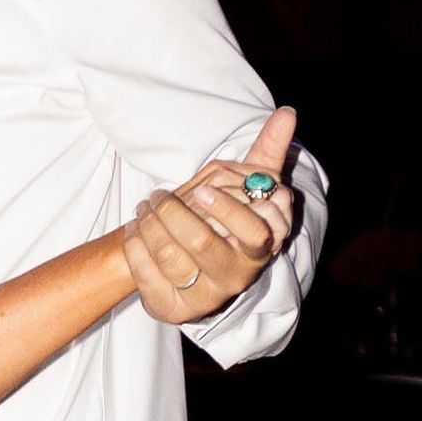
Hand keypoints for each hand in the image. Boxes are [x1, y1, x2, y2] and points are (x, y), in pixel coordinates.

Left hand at [126, 104, 299, 324]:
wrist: (195, 276)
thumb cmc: (225, 224)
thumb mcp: (249, 193)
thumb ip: (267, 155)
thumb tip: (288, 112)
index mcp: (258, 251)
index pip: (253, 232)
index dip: (226, 209)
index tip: (202, 190)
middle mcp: (234, 278)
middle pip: (204, 244)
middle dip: (174, 212)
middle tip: (158, 195)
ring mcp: (203, 297)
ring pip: (171, 258)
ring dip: (150, 224)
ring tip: (144, 206)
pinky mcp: (172, 308)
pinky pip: (147, 275)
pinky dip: (135, 246)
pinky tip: (133, 227)